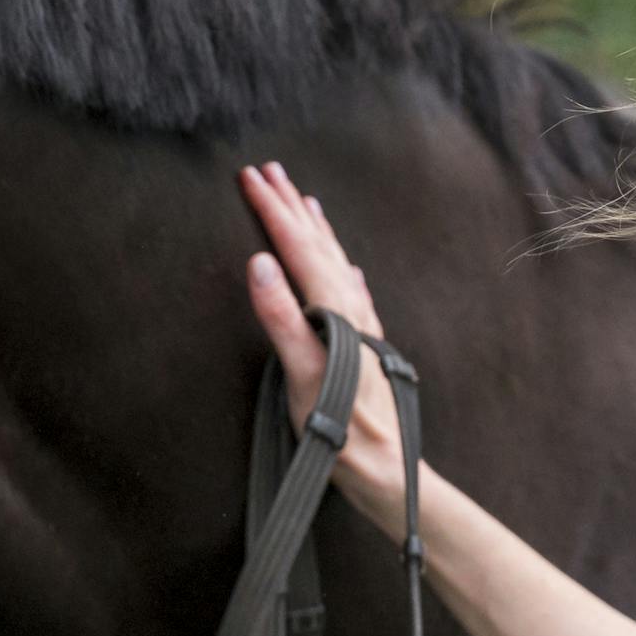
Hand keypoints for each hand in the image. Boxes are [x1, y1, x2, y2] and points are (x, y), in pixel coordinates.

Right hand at [239, 161, 415, 529]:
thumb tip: (260, 264)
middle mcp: (354, 306)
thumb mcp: (303, 374)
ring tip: (305, 199)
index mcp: (335, 308)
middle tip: (269, 170)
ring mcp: (363, 322)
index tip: (248, 177)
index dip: (272, 210)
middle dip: (291, 205)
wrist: (386, 465)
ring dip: (317, 227)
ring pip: (336, 259)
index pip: (298, 246)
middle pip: (319, 243)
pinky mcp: (366, 341)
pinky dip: (340, 264)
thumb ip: (281, 317)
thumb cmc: (341, 429)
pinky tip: (346, 265)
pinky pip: (351, 286)